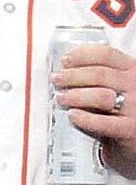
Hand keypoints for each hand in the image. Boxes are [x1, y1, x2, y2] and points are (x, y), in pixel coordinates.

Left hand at [51, 44, 135, 178]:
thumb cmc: (131, 111)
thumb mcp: (125, 86)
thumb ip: (106, 77)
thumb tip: (68, 70)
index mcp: (134, 70)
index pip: (106, 54)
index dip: (81, 55)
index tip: (65, 61)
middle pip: (98, 74)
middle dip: (71, 76)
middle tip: (56, 80)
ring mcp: (135, 108)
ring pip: (99, 95)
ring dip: (75, 96)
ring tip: (61, 98)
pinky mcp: (131, 130)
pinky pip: (103, 123)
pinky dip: (84, 118)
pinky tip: (73, 116)